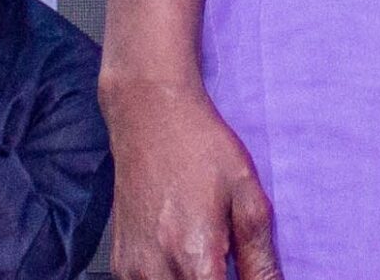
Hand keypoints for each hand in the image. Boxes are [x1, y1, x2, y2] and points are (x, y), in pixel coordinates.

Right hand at [104, 77, 280, 279]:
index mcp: (195, 257)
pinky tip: (183, 254)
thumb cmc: (200, 146)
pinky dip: (170, 279)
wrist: (149, 116)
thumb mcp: (246, 193)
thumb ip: (259, 254)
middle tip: (229, 260)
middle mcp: (157, 271)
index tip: (242, 272)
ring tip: (209, 256)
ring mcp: (132, 270)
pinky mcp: (120, 264)